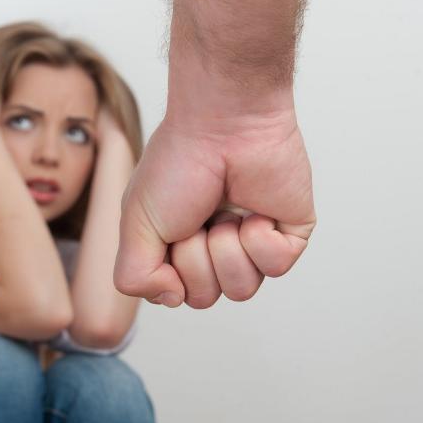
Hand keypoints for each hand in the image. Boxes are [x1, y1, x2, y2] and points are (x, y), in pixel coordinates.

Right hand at [114, 107, 315, 307]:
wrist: (223, 124)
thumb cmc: (177, 163)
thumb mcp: (134, 225)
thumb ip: (135, 277)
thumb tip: (171, 298)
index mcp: (177, 246)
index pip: (174, 294)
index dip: (167, 272)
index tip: (166, 230)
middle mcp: (214, 247)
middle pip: (205, 297)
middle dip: (195, 258)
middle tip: (196, 216)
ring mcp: (252, 242)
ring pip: (241, 289)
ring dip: (225, 249)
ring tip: (223, 212)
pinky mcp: (288, 234)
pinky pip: (276, 267)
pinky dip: (259, 239)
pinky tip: (251, 209)